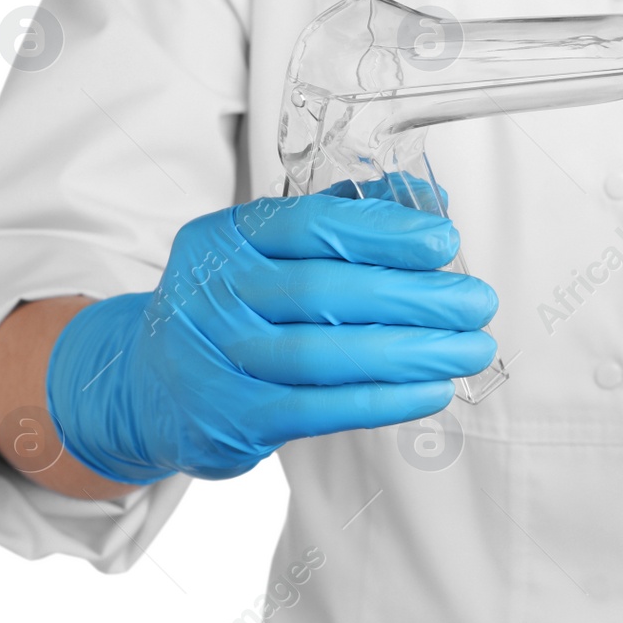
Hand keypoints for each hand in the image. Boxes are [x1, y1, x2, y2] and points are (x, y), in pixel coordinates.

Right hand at [45, 180, 497, 482]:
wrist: (146, 386)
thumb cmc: (230, 308)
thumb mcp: (268, 252)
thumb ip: (345, 220)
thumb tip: (431, 204)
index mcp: (224, 237)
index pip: (308, 224)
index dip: (381, 232)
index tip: (443, 241)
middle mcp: (211, 294)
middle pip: (324, 291)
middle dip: (414, 297)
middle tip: (477, 301)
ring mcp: (215, 360)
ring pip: (325, 354)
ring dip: (412, 353)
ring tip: (470, 348)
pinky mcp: (230, 419)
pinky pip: (318, 409)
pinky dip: (383, 401)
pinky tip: (432, 390)